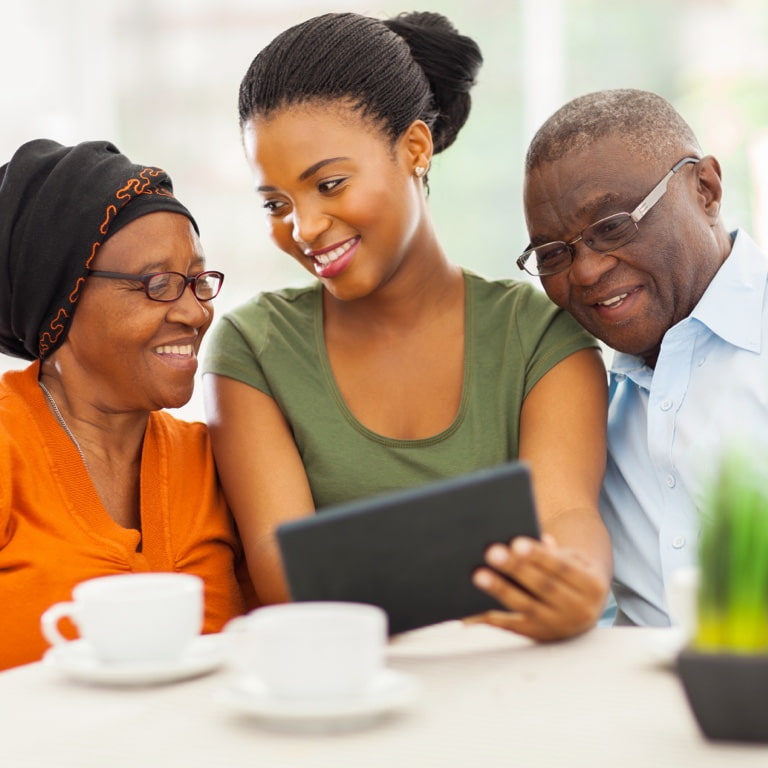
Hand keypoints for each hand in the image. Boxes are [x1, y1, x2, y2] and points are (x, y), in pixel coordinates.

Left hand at [470, 533, 609, 641]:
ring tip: (479, 574)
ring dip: (501, 590)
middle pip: (543, 586)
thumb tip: (531, 540)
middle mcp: (579, 610)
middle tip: (492, 552)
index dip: (539, 556)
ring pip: (526, 606)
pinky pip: (513, 627)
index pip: (562, 568)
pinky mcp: (540, 636)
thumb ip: (554, 551)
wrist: (586, 609)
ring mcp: (559, 627)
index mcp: (592, 586)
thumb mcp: (574, 560)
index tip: (516, 542)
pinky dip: (491, 619)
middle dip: (516, 568)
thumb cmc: (574, 575)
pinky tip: (472, 611)